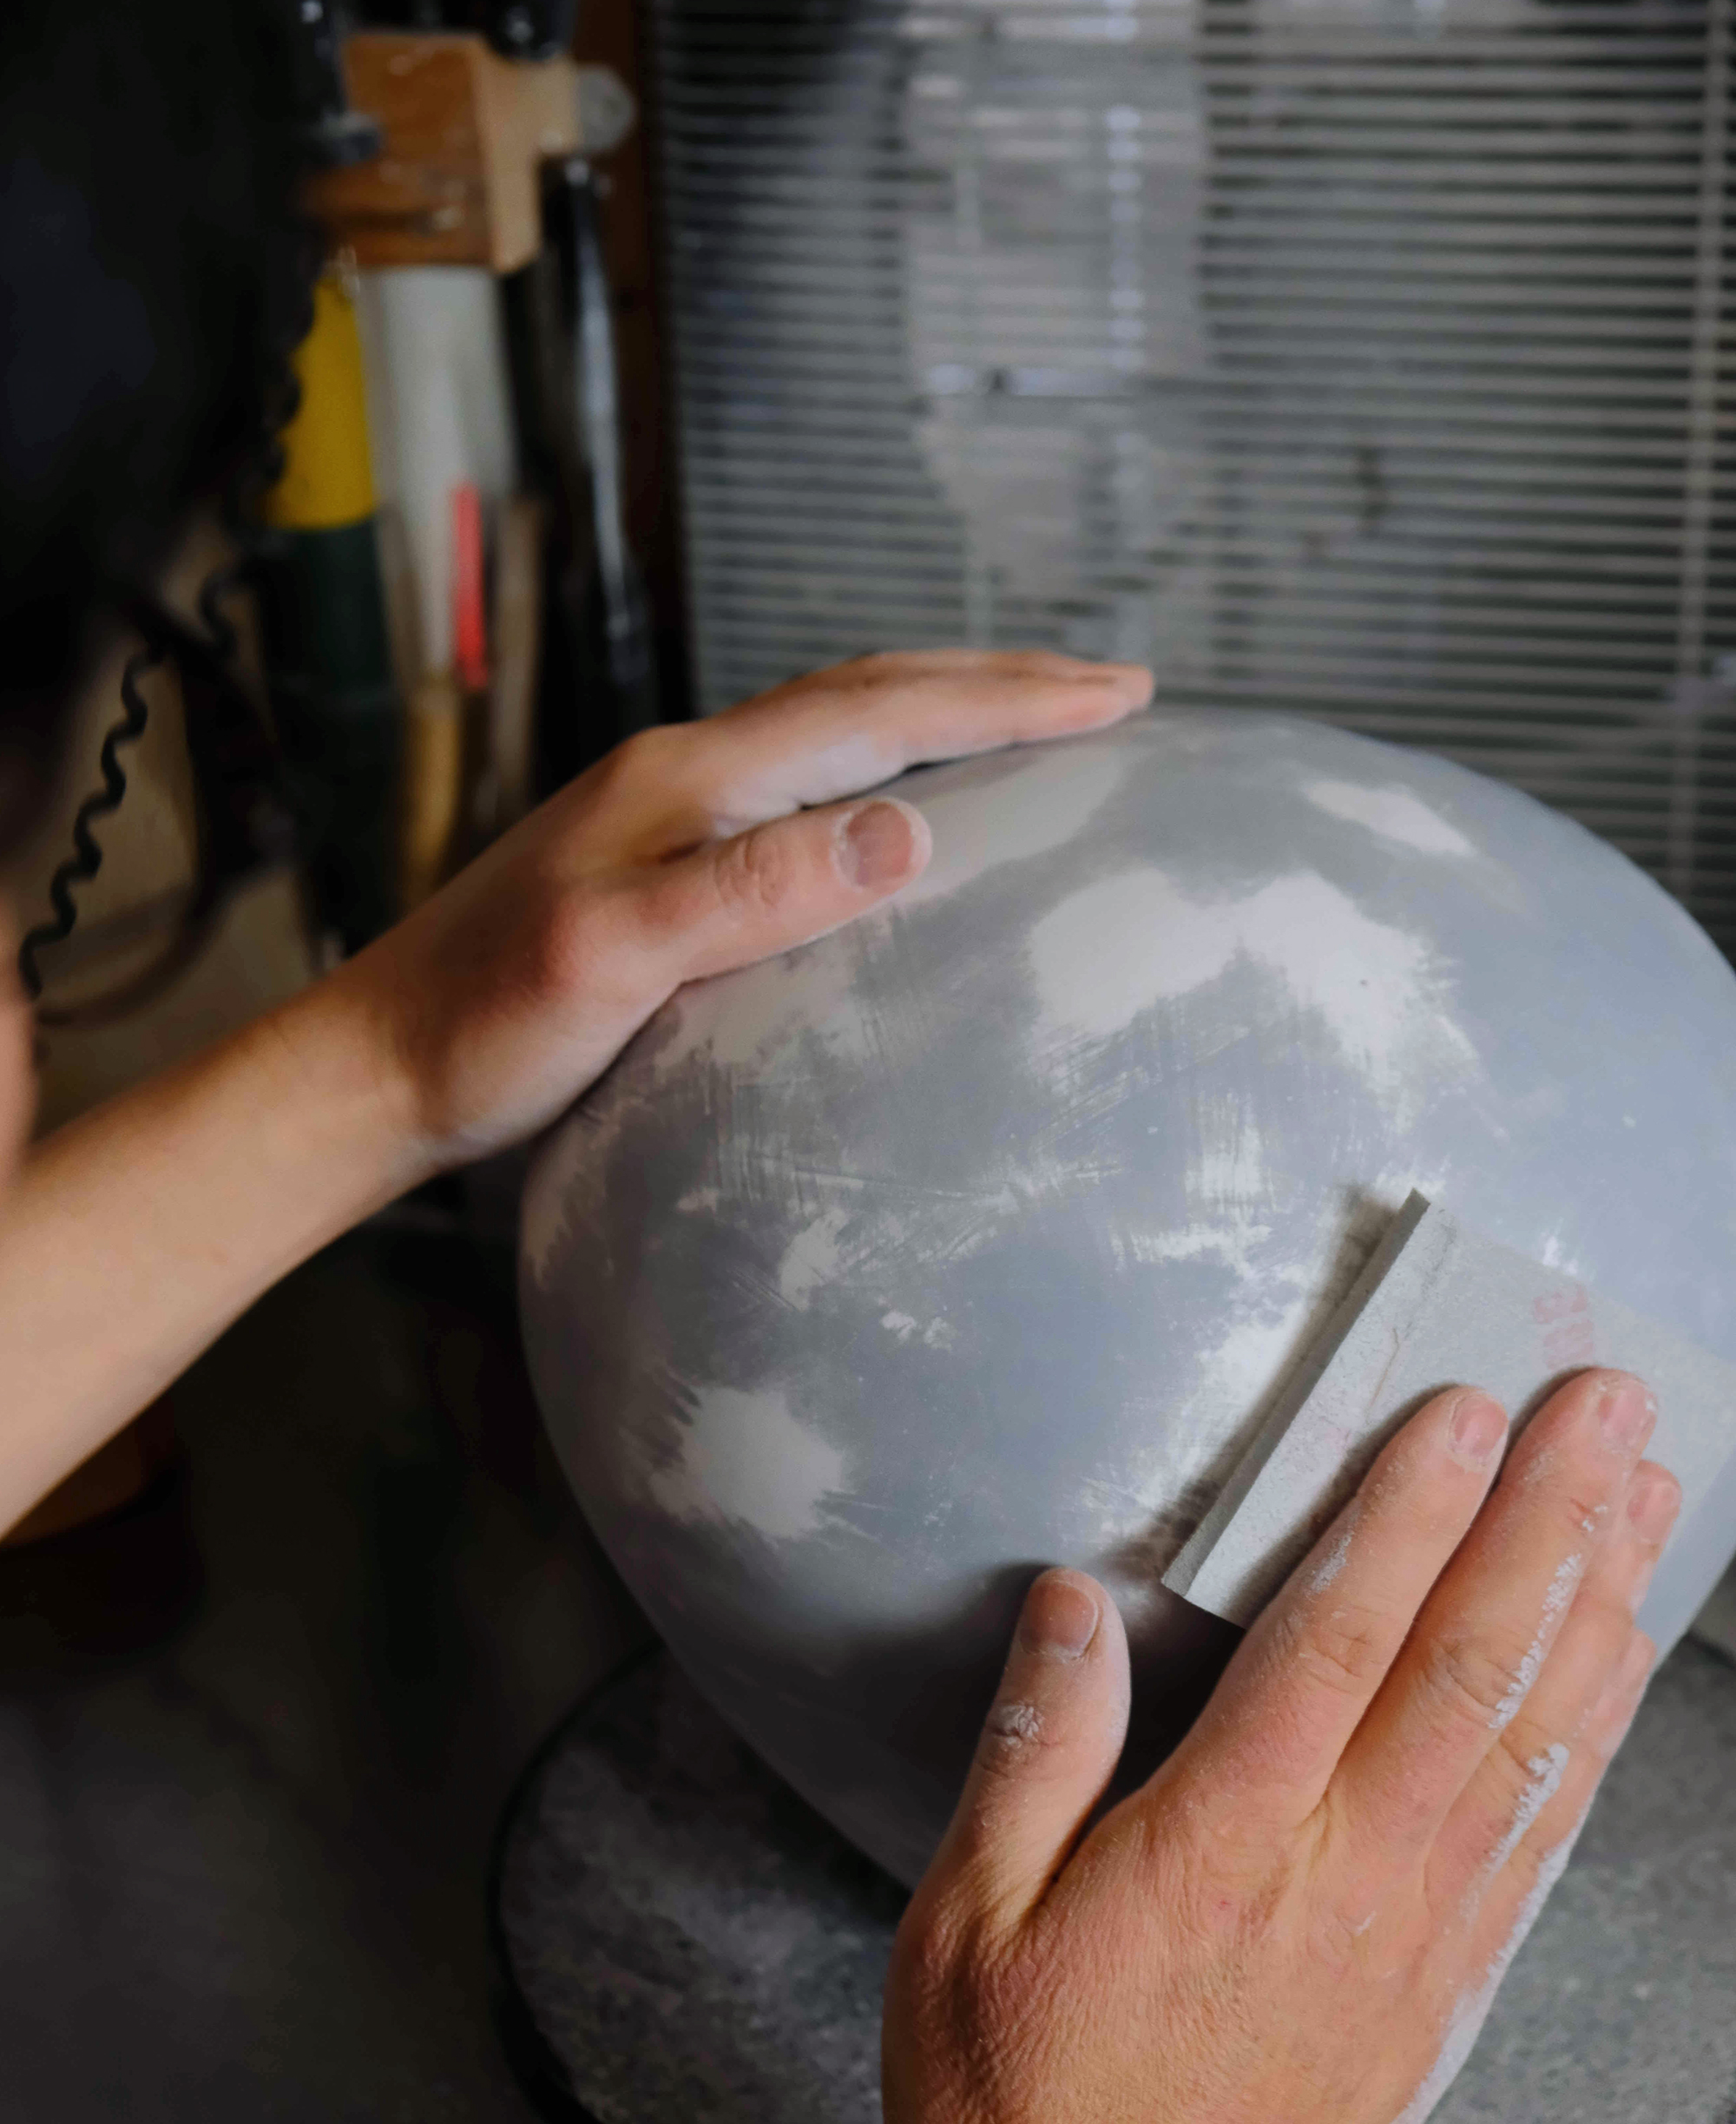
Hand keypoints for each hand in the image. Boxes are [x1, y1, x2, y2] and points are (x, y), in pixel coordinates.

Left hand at [342, 649, 1151, 1167]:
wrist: (375, 1067)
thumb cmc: (484, 1024)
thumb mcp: (611, 960)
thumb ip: (749, 890)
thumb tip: (909, 824)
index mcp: (691, 777)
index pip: (880, 711)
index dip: (1009, 697)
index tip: (1122, 693)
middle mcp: (687, 774)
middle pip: (868, 692)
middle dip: (998, 681)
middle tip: (1111, 688)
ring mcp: (670, 814)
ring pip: (836, 731)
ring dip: (943, 713)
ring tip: (1031, 723)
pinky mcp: (660, 865)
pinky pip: (803, 788)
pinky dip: (883, 771)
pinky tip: (900, 813)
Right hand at [884, 1370, 1679, 2123]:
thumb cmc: (1024, 2102)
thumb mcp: (967, 1923)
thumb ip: (1031, 1753)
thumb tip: (1069, 1604)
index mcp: (1225, 1845)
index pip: (1339, 1641)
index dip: (1408, 1515)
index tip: (1461, 1415)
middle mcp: (1345, 1877)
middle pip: (1472, 1669)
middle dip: (1549, 1522)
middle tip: (1605, 1413)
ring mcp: (1414, 1936)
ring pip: (1533, 1742)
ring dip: (1598, 1605)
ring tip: (1647, 1499)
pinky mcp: (1443, 1988)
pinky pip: (1542, 1839)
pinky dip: (1593, 1736)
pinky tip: (1617, 1665)